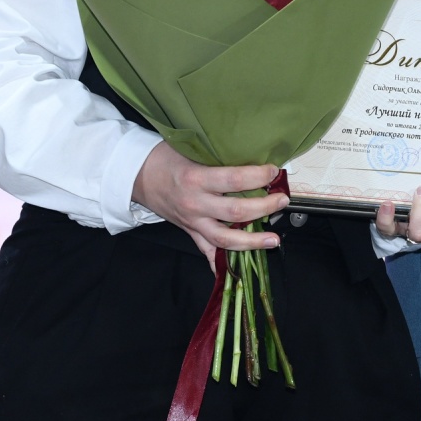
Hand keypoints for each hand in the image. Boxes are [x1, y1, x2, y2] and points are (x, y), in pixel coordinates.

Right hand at [131, 143, 286, 268]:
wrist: (138, 176)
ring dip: (253, 241)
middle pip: (235, 212)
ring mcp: (193, 223)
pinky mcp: (190, 232)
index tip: (274, 172)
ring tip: (274, 239)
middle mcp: (195, 204)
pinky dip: (221, 264)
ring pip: (225, 239)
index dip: (258, 176)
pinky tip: (238, 270)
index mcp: (196, 179)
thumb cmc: (166, 158)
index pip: (234, 180)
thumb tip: (253, 157)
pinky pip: (207, 252)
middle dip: (264, 208)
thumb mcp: (192, 150)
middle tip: (282, 201)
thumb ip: (219, 158)